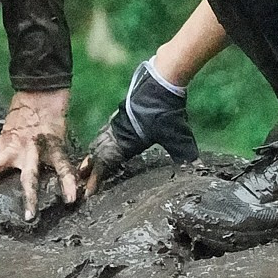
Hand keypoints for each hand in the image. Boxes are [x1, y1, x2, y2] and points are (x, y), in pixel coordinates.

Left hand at [0, 87, 78, 222]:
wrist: (42, 95)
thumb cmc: (24, 120)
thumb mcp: (5, 139)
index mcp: (0, 148)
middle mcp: (12, 150)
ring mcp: (34, 150)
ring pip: (30, 175)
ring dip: (29, 196)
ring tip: (30, 216)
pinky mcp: (54, 148)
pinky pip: (63, 168)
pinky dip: (69, 183)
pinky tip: (73, 198)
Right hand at [84, 59, 197, 190]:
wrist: (160, 83)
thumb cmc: (165, 111)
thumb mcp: (176, 135)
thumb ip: (184, 153)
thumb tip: (198, 167)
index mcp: (125, 142)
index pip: (104, 165)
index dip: (95, 180)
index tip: (88, 194)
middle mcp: (116, 133)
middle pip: (96, 154)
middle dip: (88, 170)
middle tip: (79, 182)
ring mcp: (117, 123)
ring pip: (99, 142)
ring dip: (93, 156)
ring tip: (85, 167)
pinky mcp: (121, 116)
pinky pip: (105, 133)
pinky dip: (100, 142)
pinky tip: (103, 144)